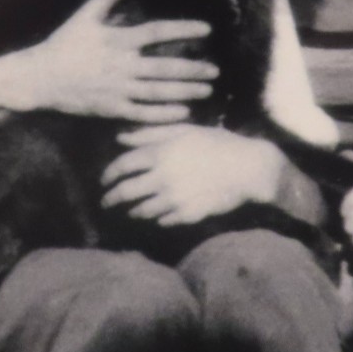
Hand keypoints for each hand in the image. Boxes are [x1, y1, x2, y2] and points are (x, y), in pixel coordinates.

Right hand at [19, 0, 214, 122]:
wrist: (38, 79)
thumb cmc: (62, 45)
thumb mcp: (83, 16)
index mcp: (116, 40)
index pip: (156, 32)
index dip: (183, 29)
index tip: (207, 29)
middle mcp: (120, 66)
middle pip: (163, 67)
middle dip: (192, 68)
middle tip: (216, 70)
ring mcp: (116, 89)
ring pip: (157, 92)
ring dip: (184, 91)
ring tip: (207, 89)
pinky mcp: (110, 109)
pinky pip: (142, 113)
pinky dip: (164, 114)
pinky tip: (183, 112)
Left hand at [99, 124, 282, 225]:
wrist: (248, 168)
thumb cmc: (217, 143)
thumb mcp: (184, 131)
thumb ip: (151, 133)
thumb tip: (120, 136)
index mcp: (159, 153)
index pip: (122, 166)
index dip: (108, 174)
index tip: (103, 181)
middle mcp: (162, 177)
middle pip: (126, 192)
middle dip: (111, 198)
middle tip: (106, 202)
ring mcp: (175, 199)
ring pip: (143, 210)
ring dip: (133, 211)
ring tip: (130, 211)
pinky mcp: (188, 215)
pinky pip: (164, 220)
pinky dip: (157, 219)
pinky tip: (157, 216)